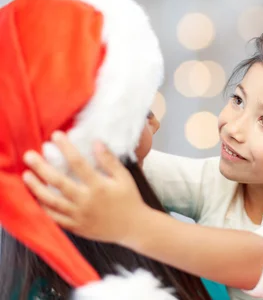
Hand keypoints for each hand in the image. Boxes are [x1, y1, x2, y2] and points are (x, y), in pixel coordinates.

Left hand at [22, 131, 148, 243]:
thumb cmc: (130, 200)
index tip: (56, 136)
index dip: (66, 148)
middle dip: (42, 167)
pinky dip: (43, 208)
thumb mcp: (124, 178)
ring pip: (52, 201)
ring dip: (37, 188)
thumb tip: (96, 142)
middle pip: (58, 181)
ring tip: (26, 176)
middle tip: (29, 156)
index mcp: (99, 187)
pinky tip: (36, 198)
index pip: (78, 163)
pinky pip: (55, 218)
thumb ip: (110, 160)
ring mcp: (79, 216)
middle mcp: (87, 201)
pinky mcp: (76, 227)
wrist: (134, 227)